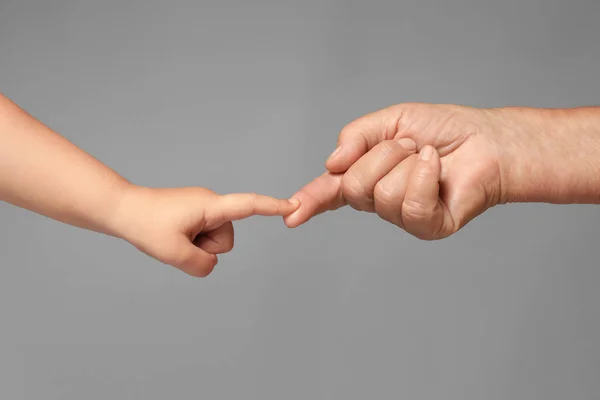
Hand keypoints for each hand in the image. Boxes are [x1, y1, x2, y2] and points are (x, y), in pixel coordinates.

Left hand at [114, 186, 298, 276]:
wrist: (122, 208)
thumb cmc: (145, 224)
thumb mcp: (173, 252)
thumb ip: (201, 265)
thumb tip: (212, 264)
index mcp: (210, 205)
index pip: (248, 205)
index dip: (272, 207)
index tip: (294, 205)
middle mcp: (211, 203)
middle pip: (226, 238)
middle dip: (207, 247)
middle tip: (178, 241)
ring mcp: (203, 207)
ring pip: (215, 240)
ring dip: (197, 245)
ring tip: (173, 237)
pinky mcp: (195, 212)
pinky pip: (204, 235)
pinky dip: (192, 241)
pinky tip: (173, 236)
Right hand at [284, 103, 503, 238]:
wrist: (485, 138)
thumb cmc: (441, 130)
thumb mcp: (390, 120)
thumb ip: (355, 136)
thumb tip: (331, 164)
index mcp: (366, 175)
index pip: (330, 192)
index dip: (310, 201)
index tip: (291, 213)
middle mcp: (379, 200)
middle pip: (354, 187)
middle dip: (380, 155)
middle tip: (407, 145)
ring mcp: (402, 217)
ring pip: (381, 194)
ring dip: (405, 161)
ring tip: (426, 155)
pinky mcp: (427, 227)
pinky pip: (410, 203)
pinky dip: (424, 174)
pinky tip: (436, 165)